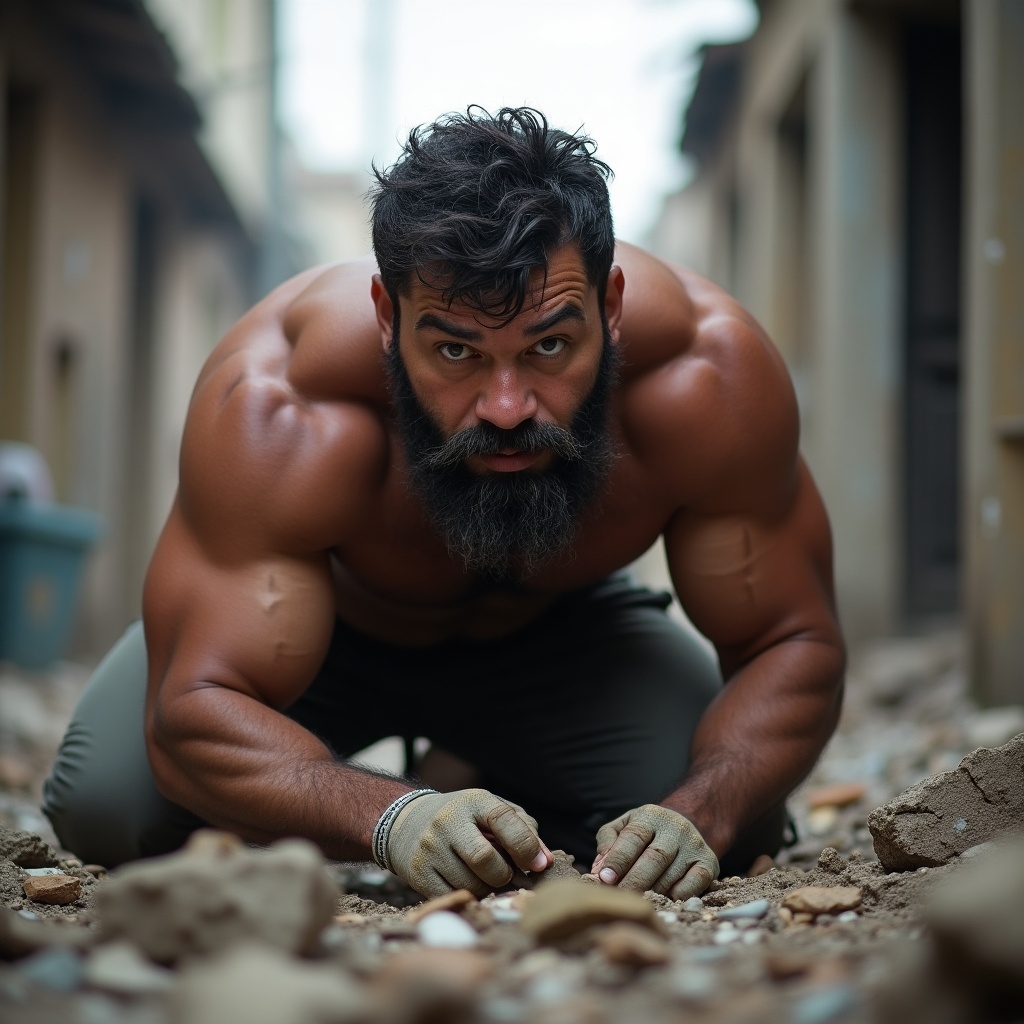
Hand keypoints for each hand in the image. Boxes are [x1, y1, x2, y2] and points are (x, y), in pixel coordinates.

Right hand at [387, 788, 551, 896]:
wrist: (408, 823)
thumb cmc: (465, 820)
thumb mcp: (492, 812)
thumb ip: (523, 830)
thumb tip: (545, 861)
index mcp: (474, 801)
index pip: (504, 820)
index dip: (526, 846)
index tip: (540, 865)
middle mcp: (448, 821)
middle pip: (485, 859)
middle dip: (504, 874)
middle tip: (507, 874)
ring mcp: (430, 847)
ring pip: (471, 884)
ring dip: (488, 889)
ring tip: (486, 879)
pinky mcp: (418, 873)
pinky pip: (454, 896)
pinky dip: (469, 897)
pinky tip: (469, 885)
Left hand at [592, 804, 718, 899]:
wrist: (684, 827)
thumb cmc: (645, 833)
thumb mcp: (623, 826)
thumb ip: (607, 843)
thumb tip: (599, 870)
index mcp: (650, 816)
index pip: (633, 837)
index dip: (618, 859)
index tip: (604, 878)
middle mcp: (675, 828)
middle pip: (654, 858)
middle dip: (633, 881)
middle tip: (618, 897)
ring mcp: (694, 845)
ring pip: (671, 876)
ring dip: (651, 893)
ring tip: (635, 902)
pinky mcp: (710, 864)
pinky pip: (693, 887)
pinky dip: (676, 897)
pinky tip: (663, 900)